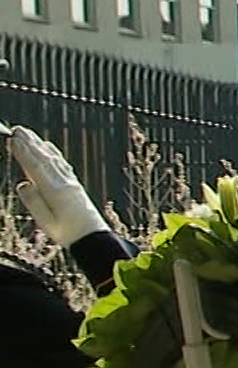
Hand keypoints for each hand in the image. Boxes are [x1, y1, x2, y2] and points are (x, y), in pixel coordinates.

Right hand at [8, 125, 107, 246]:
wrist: (94, 239)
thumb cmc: (68, 234)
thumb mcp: (46, 222)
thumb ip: (33, 202)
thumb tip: (22, 184)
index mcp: (55, 193)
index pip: (36, 168)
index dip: (24, 153)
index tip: (13, 139)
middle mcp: (65, 184)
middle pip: (45, 159)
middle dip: (31, 143)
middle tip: (17, 128)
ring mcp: (72, 183)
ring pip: (54, 159)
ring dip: (40, 145)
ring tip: (28, 133)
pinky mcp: (75, 186)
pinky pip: (62, 164)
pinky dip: (54, 153)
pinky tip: (48, 148)